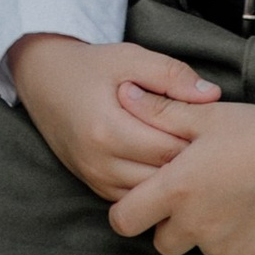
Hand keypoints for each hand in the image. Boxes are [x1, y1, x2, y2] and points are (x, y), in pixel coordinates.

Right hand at [9, 30, 216, 201]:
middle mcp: (98, 161)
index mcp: (107, 129)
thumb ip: (172, 75)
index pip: (169, 149)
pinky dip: (154, 185)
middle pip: (163, 176)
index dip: (197, 140)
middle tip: (210, 143)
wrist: (43, 79)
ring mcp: (95, 178)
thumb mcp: (130, 57)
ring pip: (151, 194)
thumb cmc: (90, 66)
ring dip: (173, 177)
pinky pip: (136, 197)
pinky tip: (166, 164)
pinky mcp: (95, 186)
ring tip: (191, 155)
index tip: (212, 125)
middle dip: (191, 162)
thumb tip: (212, 96)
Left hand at [106, 97, 254, 254]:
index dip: (128, 210)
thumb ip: (160, 112)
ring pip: (196, 247)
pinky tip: (249, 208)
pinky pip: (227, 253)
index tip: (144, 197)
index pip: (123, 221)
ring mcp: (223, 245)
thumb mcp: (206, 115)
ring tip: (226, 196)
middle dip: (168, 223)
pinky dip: (232, 237)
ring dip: (202, 230)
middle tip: (192, 194)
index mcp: (176, 189)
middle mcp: (195, 225)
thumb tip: (124, 95)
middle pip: (160, 241)